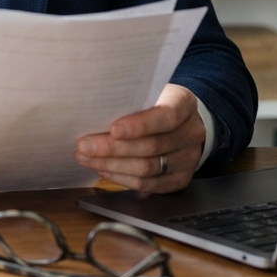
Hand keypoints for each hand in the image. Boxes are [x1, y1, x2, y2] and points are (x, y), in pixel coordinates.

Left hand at [74, 84, 205, 192]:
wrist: (178, 121)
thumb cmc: (153, 102)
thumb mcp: (146, 91)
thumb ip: (128, 99)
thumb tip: (91, 111)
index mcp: (185, 103)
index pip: (166, 116)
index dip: (140, 125)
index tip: (113, 129)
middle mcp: (192, 132)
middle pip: (152, 146)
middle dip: (113, 148)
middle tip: (85, 146)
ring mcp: (188, 158)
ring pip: (148, 168)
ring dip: (112, 165)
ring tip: (86, 158)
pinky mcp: (180, 179)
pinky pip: (149, 185)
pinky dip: (122, 178)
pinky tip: (103, 169)